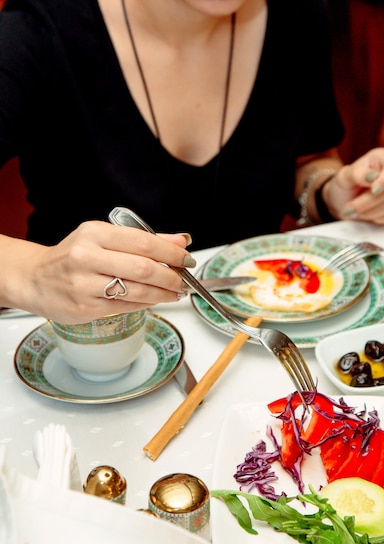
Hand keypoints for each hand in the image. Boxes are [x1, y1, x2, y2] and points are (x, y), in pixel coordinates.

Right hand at [8, 221, 194, 322]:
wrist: (34, 279)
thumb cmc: (72, 257)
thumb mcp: (103, 238)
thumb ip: (143, 240)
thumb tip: (180, 240)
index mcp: (94, 233)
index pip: (143, 242)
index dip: (171, 252)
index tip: (186, 258)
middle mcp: (87, 256)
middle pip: (143, 268)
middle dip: (171, 276)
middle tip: (183, 279)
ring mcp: (84, 284)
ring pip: (137, 290)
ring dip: (163, 293)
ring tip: (175, 292)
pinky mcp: (85, 307)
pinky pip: (126, 306)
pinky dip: (146, 303)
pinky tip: (155, 300)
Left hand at [326, 147, 383, 223]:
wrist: (342, 201)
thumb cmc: (344, 185)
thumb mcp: (343, 177)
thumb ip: (357, 174)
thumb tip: (373, 177)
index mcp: (383, 158)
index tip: (373, 191)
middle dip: (368, 202)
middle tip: (348, 209)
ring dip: (371, 212)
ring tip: (353, 212)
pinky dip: (378, 219)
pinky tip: (365, 216)